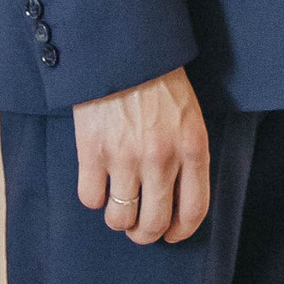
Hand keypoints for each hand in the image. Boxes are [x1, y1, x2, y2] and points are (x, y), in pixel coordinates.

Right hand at [74, 68, 210, 243]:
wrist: (123, 49)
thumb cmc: (159, 81)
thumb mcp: (189, 116)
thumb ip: (188, 156)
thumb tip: (176, 202)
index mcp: (192, 148)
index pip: (193, 211)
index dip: (179, 232)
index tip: (169, 234)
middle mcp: (161, 158)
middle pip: (153, 223)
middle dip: (144, 234)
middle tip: (138, 227)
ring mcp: (125, 156)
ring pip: (119, 218)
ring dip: (117, 218)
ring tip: (117, 203)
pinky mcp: (93, 151)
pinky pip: (91, 198)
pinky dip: (93, 196)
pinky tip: (98, 180)